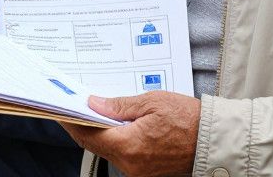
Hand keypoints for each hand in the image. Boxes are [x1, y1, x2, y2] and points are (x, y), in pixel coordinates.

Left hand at [61, 91, 200, 176]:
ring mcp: (137, 171)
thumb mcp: (152, 102)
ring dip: (97, 132)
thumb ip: (119, 105)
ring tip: (90, 111)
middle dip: (81, 125)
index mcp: (129, 146)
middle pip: (95, 144)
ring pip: (107, 150)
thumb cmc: (188, 119)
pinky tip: (111, 125)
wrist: (214, 140)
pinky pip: (121, 155)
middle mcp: (130, 164)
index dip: (71, 121)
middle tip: (70, 107)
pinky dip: (113, 140)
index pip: (89, 135)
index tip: (59, 110)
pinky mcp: (144, 172)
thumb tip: (93, 104)